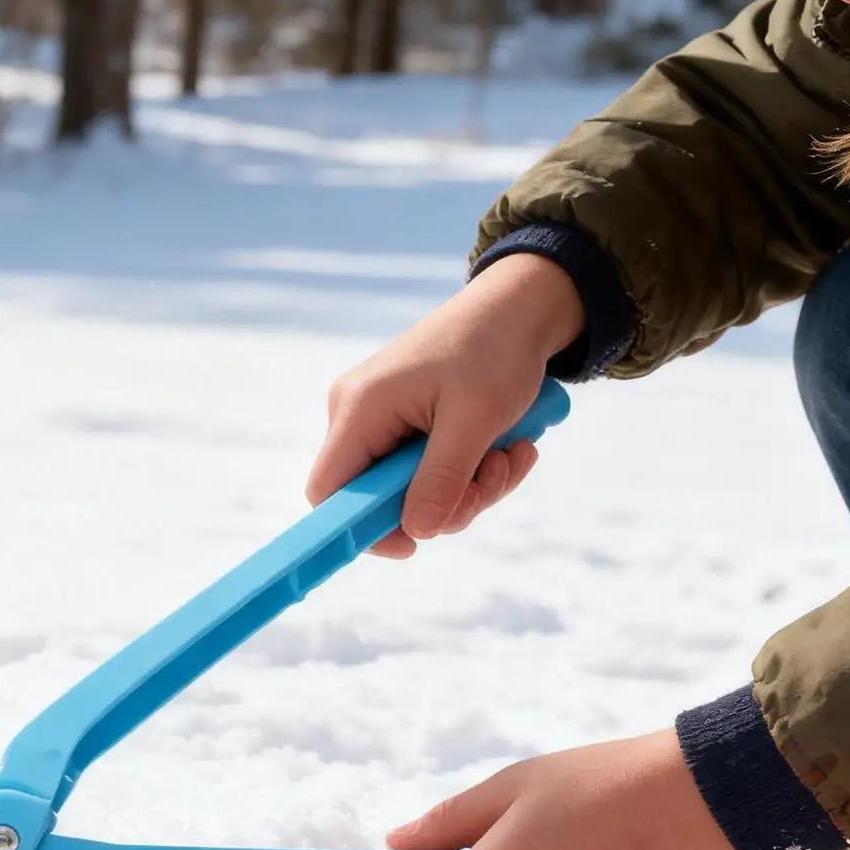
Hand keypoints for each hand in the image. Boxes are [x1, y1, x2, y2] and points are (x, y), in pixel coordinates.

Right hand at [306, 254, 582, 558]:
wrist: (520, 305)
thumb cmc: (494, 348)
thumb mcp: (474, 419)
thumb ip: (441, 479)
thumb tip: (417, 532)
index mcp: (359, 409)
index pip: (328, 490)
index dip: (359, 527)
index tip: (412, 545)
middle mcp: (361, 415)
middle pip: (379, 496)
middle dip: (442, 503)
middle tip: (491, 482)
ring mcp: (386, 419)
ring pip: (414, 488)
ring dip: (470, 487)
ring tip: (510, 455)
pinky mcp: (411, 421)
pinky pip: (432, 469)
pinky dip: (473, 470)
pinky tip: (509, 447)